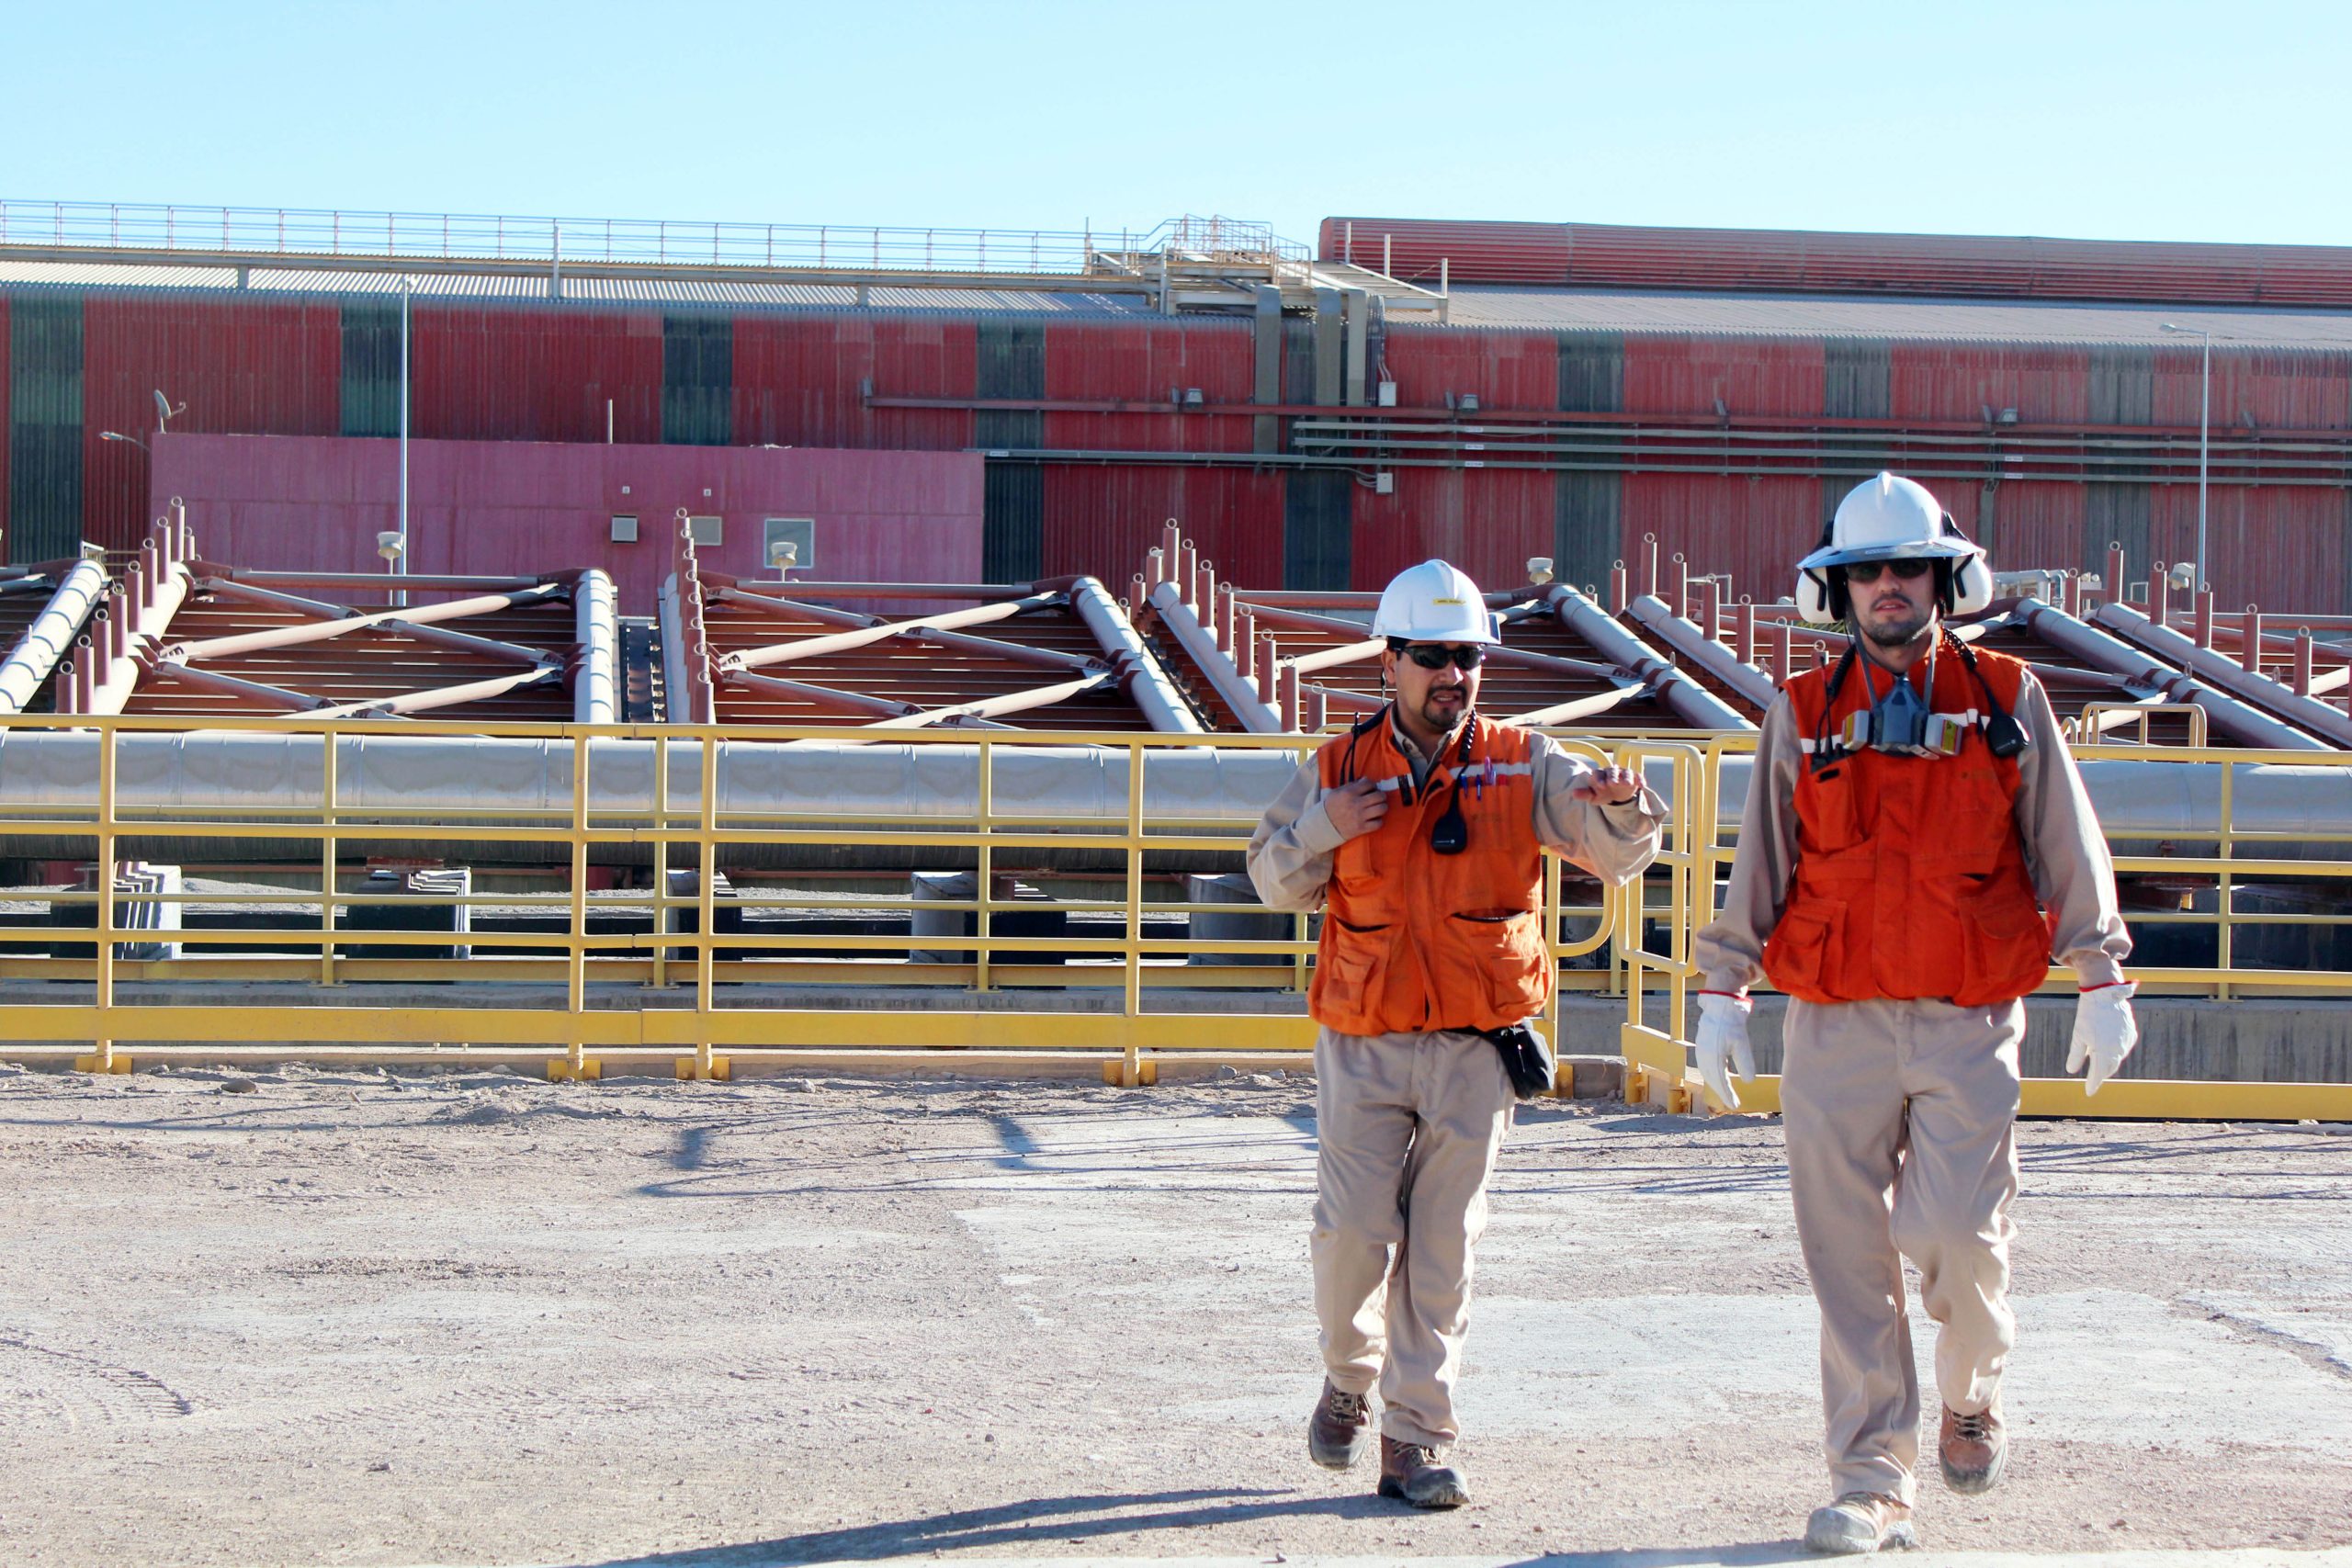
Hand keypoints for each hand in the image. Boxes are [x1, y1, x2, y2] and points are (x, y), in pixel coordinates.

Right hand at [1321, 777, 1389, 840]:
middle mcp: (1356, 804)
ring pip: (1382, 809)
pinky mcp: (1361, 828)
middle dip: (1381, 795)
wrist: (1323, 825)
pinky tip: (1374, 819)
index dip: (1372, 785)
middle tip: (1378, 798)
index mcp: (1349, 793)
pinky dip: (1378, 821)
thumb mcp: (1337, 792)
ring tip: (1378, 808)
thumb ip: (1352, 785)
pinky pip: (1379, 823)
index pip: (1369, 783)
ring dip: (1382, 807)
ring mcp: (1360, 817)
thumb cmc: (1331, 806)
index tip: (1371, 788)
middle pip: (1379, 796)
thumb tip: (1365, 780)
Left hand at [1570, 765, 1643, 805]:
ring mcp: (1624, 774)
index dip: (1599, 778)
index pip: (1598, 773)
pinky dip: (1640, 779)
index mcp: (1601, 774)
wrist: (1617, 794)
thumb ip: (1585, 794)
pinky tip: (1641, 785)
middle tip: (1613, 783)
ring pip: (1626, 772)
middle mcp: (1612, 772)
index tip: (1600, 786)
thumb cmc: (1603, 793)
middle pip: (1612, 771)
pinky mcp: (1634, 778)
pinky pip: (1638, 776)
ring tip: (1627, 784)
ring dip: (1626, 777)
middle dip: (1612, 777)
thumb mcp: (1594, 796)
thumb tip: (1573, 794)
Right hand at [1694, 991, 1755, 1110]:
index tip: (1735, 1105)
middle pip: (1712, 1079)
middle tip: (1733, 1103)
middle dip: (1722, 1092)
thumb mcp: (1742, 1043)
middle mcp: (1703, 1054)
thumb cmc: (1732, 1023)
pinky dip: (1712, 1075)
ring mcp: (1700, 1050)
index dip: (1727, 1094)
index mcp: (1713, 1054)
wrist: (1720, 1005)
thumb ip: (1745, 1063)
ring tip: (1726, 1094)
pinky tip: (1719, 1078)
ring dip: (1716, 1085)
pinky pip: (1705, 1066)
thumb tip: (1749, 1081)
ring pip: (1707, 1073)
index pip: (1720, 1080)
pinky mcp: (1701, 1046)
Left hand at [2066, 983, 2138, 1094]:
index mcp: (2104, 1052)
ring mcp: (2127, 1041)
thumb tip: (2071, 1071)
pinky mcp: (2131, 1033)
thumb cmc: (2088, 1015)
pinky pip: (2123, 1048)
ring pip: (2117, 1058)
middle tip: (2094, 1081)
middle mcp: (2119, 1049)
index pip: (2098, 1074)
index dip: (2093, 1084)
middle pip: (2109, 1068)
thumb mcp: (2078, 1036)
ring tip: (2100, 1067)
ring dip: (2109, 1063)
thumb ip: (2076, 1055)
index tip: (2089, 1092)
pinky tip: (2109, 1051)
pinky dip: (2116, 1052)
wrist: (2105, 994)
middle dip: (2101, 1074)